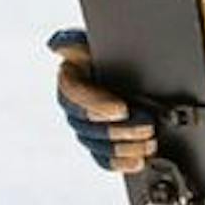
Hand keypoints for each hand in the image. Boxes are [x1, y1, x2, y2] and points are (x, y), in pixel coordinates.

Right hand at [49, 28, 154, 174]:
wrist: (125, 65)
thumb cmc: (108, 51)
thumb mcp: (93, 41)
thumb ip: (75, 42)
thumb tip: (56, 45)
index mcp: (68, 80)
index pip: (75, 95)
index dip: (97, 104)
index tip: (122, 109)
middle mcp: (72, 107)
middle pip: (88, 124)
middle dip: (119, 128)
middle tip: (146, 126)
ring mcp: (85, 128)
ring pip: (96, 144)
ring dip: (124, 146)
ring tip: (148, 142)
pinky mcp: (99, 144)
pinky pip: (103, 159)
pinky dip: (121, 162)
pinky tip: (138, 161)